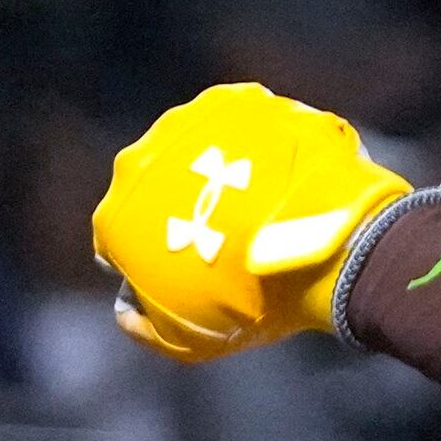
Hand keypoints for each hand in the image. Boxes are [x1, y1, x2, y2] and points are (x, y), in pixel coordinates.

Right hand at [92, 83, 420, 361]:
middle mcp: (138, 160)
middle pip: (154, 188)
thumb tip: (127, 306)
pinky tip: (278, 178)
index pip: (119, 241)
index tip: (187, 271)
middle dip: (178, 208)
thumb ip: (142, 324)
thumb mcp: (187, 340)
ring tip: (257, 204)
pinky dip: (252, 148)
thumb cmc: (250, 300)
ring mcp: (188, 122)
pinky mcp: (236, 99)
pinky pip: (238, 127)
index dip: (151, 260)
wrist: (323, 244)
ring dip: (214, 173)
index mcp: (117, 216)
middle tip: (225, 236)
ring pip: (193, 152)